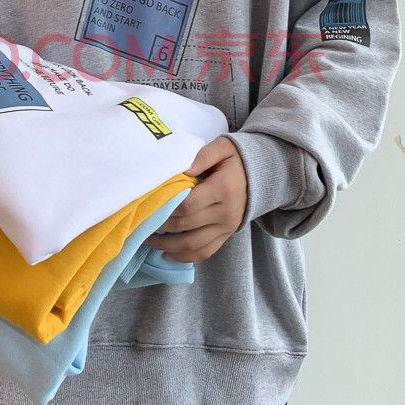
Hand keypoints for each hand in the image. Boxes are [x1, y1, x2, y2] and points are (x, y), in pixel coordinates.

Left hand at [143, 136, 247, 262]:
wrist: (262, 175)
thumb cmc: (235, 159)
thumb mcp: (222, 148)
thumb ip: (202, 156)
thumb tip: (183, 170)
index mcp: (222, 189)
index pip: (188, 204)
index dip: (166, 207)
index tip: (150, 204)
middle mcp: (226, 212)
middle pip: (186, 224)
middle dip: (161, 225)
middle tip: (143, 220)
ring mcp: (227, 227)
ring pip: (193, 244)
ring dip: (168, 245)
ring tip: (149, 240)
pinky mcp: (227, 235)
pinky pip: (205, 252)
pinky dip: (185, 256)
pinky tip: (167, 254)